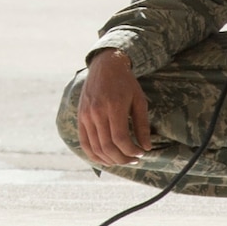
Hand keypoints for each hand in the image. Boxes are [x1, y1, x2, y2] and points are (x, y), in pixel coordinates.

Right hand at [77, 49, 150, 165]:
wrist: (105, 66)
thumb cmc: (125, 83)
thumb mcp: (139, 100)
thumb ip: (142, 125)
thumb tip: (146, 147)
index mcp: (113, 106)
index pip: (120, 139)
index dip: (132, 151)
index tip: (141, 152)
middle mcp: (96, 112)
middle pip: (107, 146)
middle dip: (123, 159)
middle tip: (134, 159)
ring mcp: (85, 115)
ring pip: (95, 148)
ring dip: (110, 159)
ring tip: (122, 159)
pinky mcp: (80, 117)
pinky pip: (84, 143)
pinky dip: (94, 155)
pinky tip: (106, 159)